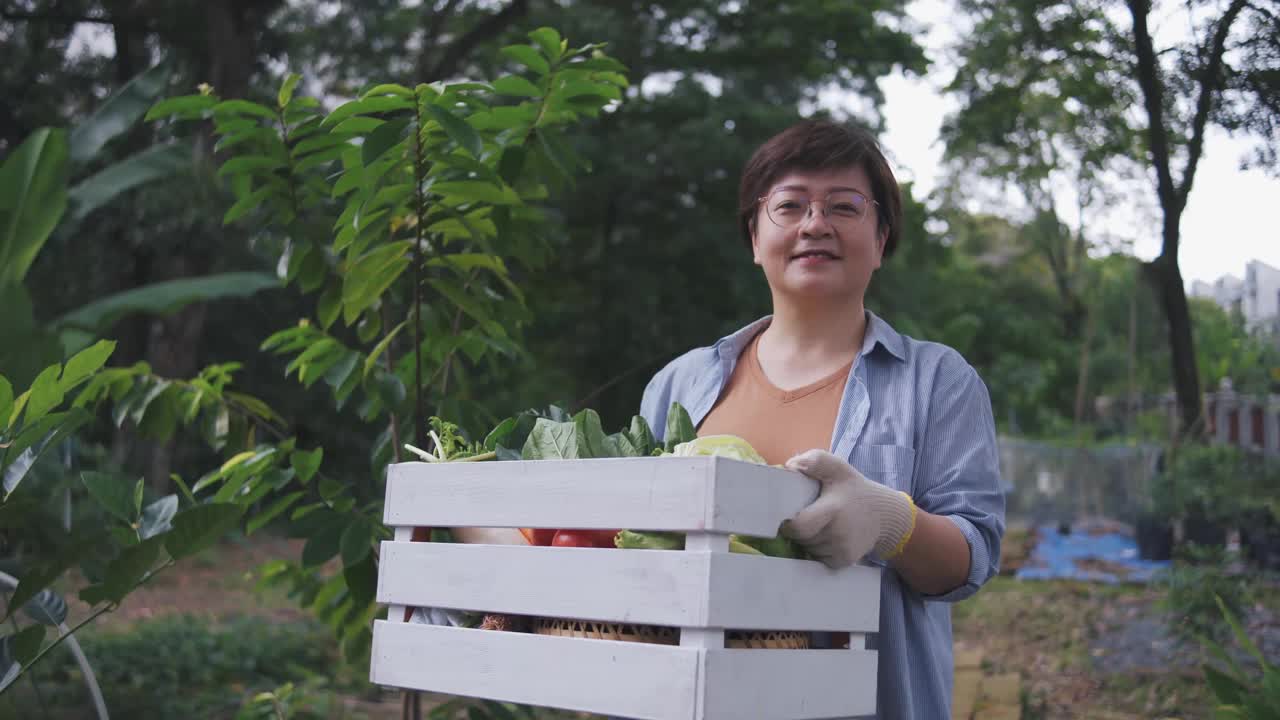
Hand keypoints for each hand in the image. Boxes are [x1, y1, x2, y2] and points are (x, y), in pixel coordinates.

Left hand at [781, 449, 916, 568]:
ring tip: (819, 524)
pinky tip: (827, 536)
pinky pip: (818, 558)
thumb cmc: (854, 489)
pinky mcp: (844, 561)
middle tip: (805, 515)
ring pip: (808, 548)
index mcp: (832, 510)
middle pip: (801, 538)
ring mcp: (841, 549)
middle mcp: (837, 533)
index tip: (788, 514)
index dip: (789, 523)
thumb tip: (790, 465)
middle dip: (797, 529)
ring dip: (807, 539)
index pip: (799, 527)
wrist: (885, 515)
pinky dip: (818, 549)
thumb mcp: (838, 468)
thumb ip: (815, 460)